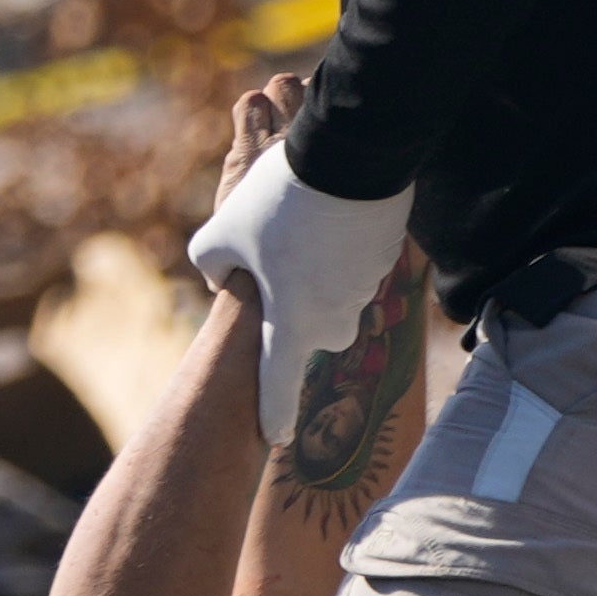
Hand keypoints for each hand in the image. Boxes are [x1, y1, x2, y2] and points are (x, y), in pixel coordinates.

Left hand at [184, 140, 414, 452]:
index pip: (278, 387)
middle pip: (305, 330)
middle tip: (271, 258)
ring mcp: (364, 291)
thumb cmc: (280, 202)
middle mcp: (334, 321)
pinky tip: (327, 211)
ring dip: (313, 270)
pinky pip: (353, 265)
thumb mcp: (222, 230)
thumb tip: (219, 275)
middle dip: (288, 306)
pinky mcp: (385, 260)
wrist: (351, 156)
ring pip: (331, 293)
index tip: (273, 438)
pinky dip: (338, 248)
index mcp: (291, 325)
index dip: (273, 415)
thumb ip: (211, 263)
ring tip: (298, 221)